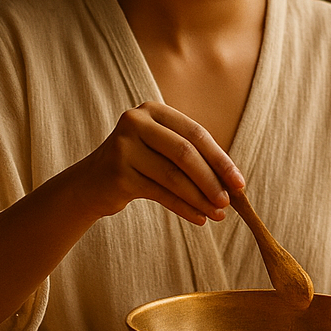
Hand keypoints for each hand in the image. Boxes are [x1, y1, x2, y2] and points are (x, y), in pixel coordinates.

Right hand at [66, 101, 239, 226]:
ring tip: (217, 214)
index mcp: (152, 111)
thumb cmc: (137, 166)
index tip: (239, 183)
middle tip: (228, 202)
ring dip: (200, 198)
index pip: (196, 133)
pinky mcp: (117, 173)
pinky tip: (199, 218)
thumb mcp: (162, 151)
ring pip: (173, 176)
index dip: (221, 159)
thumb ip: (193, 158)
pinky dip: (184, 208)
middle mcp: (135, 122)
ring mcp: (123, 146)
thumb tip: (233, 183)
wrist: (92, 184)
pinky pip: (160, 193)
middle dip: (211, 180)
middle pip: (185, 153)